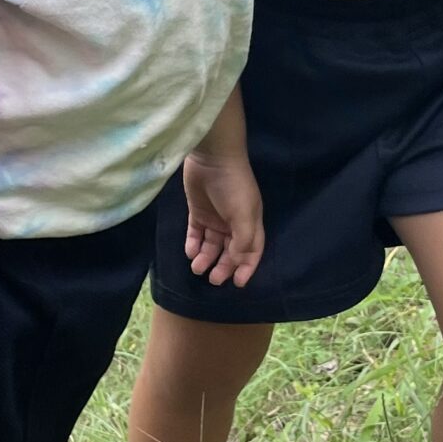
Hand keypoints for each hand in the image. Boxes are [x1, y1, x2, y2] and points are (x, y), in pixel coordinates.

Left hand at [182, 150, 264, 286]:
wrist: (212, 157)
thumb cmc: (233, 186)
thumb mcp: (244, 213)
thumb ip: (244, 238)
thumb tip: (241, 260)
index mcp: (250, 223)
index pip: (252, 251)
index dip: (247, 268)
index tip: (237, 284)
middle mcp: (233, 223)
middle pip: (230, 251)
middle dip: (223, 267)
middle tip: (213, 279)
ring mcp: (215, 217)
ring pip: (212, 245)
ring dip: (206, 258)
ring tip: (197, 268)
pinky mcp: (198, 211)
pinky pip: (196, 233)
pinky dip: (193, 244)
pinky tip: (190, 252)